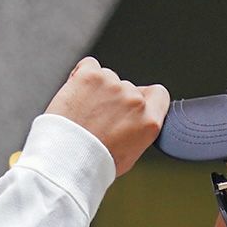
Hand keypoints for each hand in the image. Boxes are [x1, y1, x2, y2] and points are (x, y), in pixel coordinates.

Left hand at [44, 55, 169, 177]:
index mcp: (149, 121)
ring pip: (109, 78)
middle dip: (116, 98)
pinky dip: (82, 76)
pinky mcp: (90, 75)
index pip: (159, 94)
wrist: (67, 158)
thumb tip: (134, 115)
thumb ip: (139, 128)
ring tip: (84, 113)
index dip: (146, 97)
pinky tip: (77, 96)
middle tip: (99, 118)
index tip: (133, 105)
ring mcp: (113, 85)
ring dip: (99, 89)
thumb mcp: (130, 153)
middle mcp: (135, 100)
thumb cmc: (94, 161)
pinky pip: (89, 65)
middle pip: (129, 87)